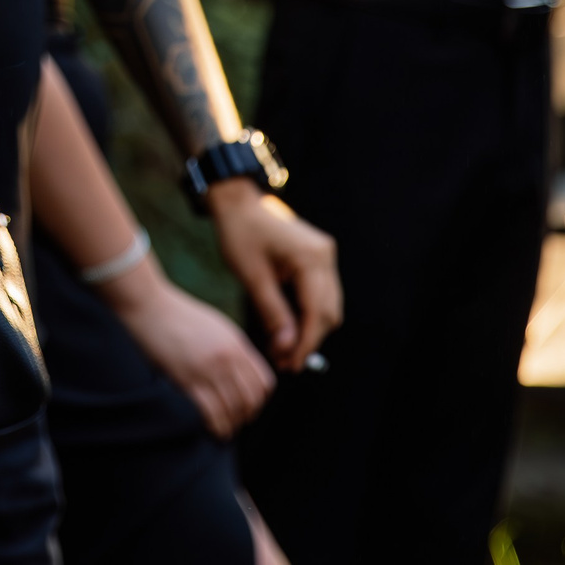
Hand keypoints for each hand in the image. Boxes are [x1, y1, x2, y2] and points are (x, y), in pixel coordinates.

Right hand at [94, 259, 276, 437]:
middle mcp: (227, 358)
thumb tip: (240, 372)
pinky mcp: (188, 380)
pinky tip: (213, 430)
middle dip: (247, 416)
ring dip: (232, 425)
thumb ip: (232, 347)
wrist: (150, 307)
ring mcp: (209, 369)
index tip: (250, 407)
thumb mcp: (215, 326)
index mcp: (236, 344)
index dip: (260, 401)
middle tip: (238, 422)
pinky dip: (217, 427)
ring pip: (233, 410)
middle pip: (251, 400)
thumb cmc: (178, 315)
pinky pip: (212, 413)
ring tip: (225, 431)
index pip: (264, 383)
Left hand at [207, 178, 342, 370]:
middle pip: (328, 312)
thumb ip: (272, 313)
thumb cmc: (239, 232)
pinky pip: (320, 292)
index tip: (291, 364)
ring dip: (310, 328)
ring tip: (284, 348)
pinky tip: (290, 326)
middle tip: (285, 361)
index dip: (305, 343)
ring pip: (328, 305)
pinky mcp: (317, 256)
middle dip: (309, 340)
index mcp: (311, 258)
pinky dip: (308, 312)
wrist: (236, 201)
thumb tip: (286, 347)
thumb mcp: (252, 277)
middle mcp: (324, 255)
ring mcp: (324, 254)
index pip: (316, 313)